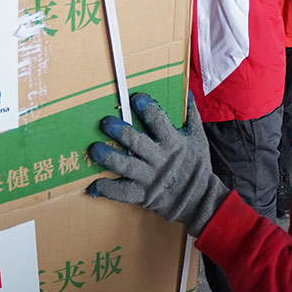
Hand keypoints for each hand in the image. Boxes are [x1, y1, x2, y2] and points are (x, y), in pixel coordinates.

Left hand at [87, 93, 228, 235]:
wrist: (199, 199)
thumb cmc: (197, 165)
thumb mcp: (198, 138)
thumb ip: (191, 115)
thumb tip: (186, 92)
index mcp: (173, 142)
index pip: (159, 121)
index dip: (147, 108)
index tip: (135, 98)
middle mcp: (159, 159)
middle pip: (137, 143)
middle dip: (121, 131)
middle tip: (106, 122)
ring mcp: (149, 178)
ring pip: (126, 166)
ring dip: (108, 157)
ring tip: (94, 148)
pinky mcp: (142, 194)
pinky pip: (122, 192)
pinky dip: (106, 189)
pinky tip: (92, 186)